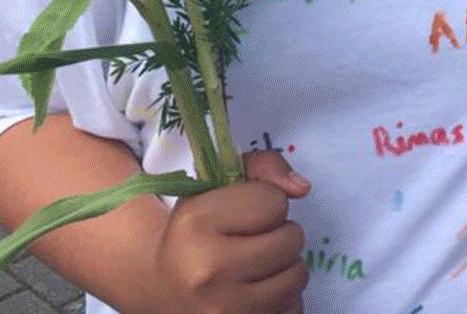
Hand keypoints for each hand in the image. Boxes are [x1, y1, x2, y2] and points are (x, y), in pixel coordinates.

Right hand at [151, 150, 310, 313]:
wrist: (164, 286)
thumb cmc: (196, 230)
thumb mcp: (216, 186)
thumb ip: (262, 167)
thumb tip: (302, 187)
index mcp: (197, 224)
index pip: (274, 202)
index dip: (266, 202)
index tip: (245, 213)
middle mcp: (208, 270)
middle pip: (291, 239)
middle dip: (279, 233)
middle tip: (254, 238)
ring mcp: (225, 311)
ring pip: (298, 275)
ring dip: (285, 266)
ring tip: (258, 263)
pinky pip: (294, 308)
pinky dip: (284, 298)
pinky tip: (258, 292)